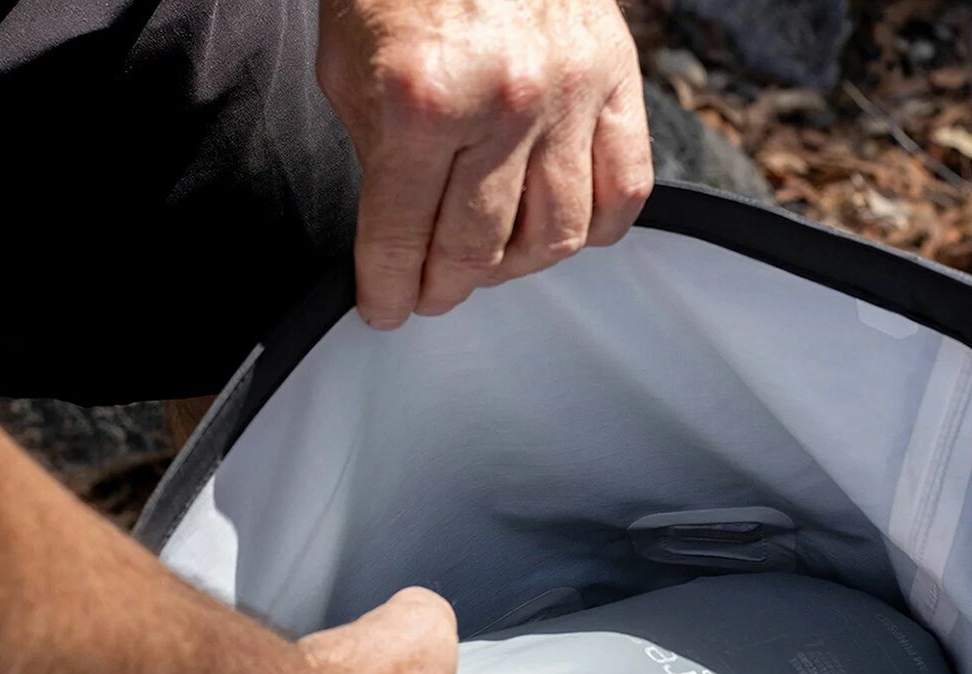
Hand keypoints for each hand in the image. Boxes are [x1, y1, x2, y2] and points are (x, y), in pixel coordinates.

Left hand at [316, 0, 653, 328]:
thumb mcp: (349, 65)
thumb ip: (373, 153)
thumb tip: (395, 235)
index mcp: (420, 102)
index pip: (401, 236)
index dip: (389, 288)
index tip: (386, 309)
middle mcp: (500, 105)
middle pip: (478, 250)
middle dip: (444, 286)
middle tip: (430, 291)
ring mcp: (568, 96)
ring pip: (553, 237)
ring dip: (514, 268)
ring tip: (488, 262)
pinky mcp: (616, 81)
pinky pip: (622, 192)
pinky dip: (591, 228)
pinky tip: (557, 228)